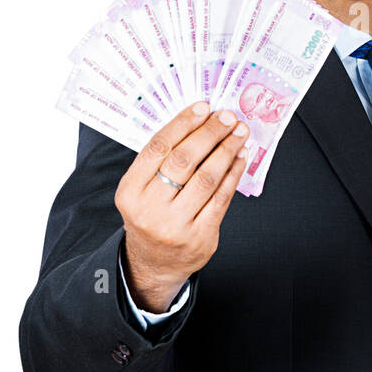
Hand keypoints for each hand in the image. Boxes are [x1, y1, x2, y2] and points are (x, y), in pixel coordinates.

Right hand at [115, 102, 248, 311]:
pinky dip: (234, 173)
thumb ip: (161, 161)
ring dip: (227, 150)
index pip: (158, 148)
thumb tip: (197, 121)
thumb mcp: (140, 190)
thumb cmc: (150, 216)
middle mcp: (150, 209)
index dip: (182, 124)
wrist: (153, 264)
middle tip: (227, 116)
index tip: (203, 106)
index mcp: (130, 192)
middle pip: (184, 160)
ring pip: (206, 178)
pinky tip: (241, 157)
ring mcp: (176, 225)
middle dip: (209, 133)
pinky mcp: (200, 236)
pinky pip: (222, 198)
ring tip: (239, 132)